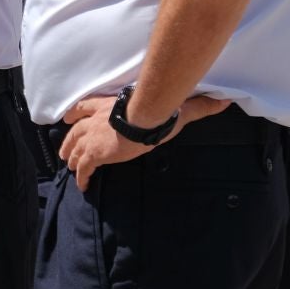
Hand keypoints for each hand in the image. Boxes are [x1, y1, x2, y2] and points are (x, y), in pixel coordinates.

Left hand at [57, 92, 230, 190]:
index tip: (69, 119)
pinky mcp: (95, 154)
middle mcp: (94, 119)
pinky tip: (83, 186)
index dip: (76, 114)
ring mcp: (92, 137)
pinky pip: (84, 169)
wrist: (145, 117)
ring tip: (70, 166)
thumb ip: (197, 106)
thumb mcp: (174, 106)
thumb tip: (223, 102)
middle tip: (66, 150)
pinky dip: (82, 177)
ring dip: (71, 157)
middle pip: (73, 130)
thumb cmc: (158, 109)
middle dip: (68, 140)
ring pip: (74, 148)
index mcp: (106, 104)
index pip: (84, 107)